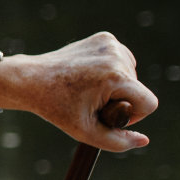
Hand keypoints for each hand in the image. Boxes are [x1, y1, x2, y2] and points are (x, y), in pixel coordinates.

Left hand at [0, 32, 158, 151]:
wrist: (30, 79)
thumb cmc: (56, 107)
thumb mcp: (86, 131)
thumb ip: (117, 142)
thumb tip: (144, 140)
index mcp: (115, 77)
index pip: (149, 103)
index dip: (134, 116)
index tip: (112, 116)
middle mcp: (116, 55)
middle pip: (138, 89)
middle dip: (120, 100)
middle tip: (90, 102)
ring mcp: (110, 43)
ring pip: (131, 75)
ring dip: (116, 86)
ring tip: (88, 89)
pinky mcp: (105, 37)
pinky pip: (122, 61)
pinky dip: (111, 71)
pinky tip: (90, 76)